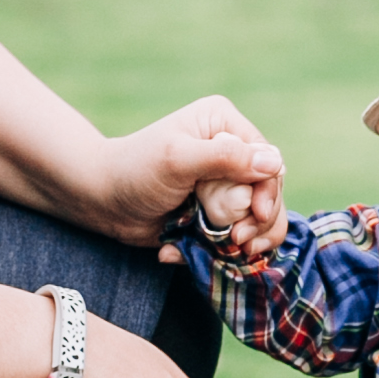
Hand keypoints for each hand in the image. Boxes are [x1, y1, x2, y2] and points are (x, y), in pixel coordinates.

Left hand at [97, 95, 283, 249]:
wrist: (103, 201)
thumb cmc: (135, 170)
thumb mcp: (178, 159)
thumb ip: (225, 158)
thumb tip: (275, 163)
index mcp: (225, 126)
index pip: (268, 161)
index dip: (269, 191)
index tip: (256, 214)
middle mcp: (231, 152)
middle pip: (270, 192)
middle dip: (260, 220)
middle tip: (238, 241)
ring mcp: (226, 186)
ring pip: (262, 218)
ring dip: (250, 240)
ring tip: (231, 250)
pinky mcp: (218, 213)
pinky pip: (238, 235)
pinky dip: (225, 250)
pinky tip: (196, 251)